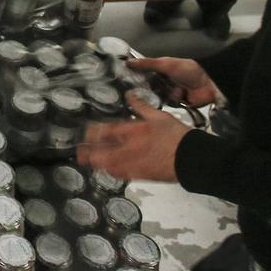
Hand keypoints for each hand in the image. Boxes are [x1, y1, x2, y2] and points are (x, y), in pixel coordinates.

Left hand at [76, 94, 190, 181]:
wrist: (192, 158)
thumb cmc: (177, 136)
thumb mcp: (159, 116)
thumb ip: (141, 106)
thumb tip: (130, 95)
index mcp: (134, 131)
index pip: (106, 131)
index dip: (92, 132)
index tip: (85, 133)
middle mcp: (130, 149)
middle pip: (101, 153)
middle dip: (88, 153)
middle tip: (79, 153)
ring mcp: (134, 164)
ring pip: (108, 166)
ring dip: (97, 163)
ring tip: (88, 161)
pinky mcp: (140, 175)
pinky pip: (121, 175)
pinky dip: (112, 172)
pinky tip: (108, 169)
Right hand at [128, 56, 218, 106]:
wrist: (208, 83)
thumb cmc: (188, 69)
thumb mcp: (166, 64)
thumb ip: (147, 64)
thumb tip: (129, 62)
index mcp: (161, 69)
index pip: (145, 73)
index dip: (137, 77)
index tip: (127, 81)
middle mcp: (165, 81)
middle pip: (149, 87)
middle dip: (148, 89)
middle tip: (144, 90)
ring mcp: (171, 92)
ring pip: (158, 96)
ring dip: (163, 94)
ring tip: (169, 90)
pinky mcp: (177, 102)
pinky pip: (168, 104)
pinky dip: (172, 100)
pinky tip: (178, 95)